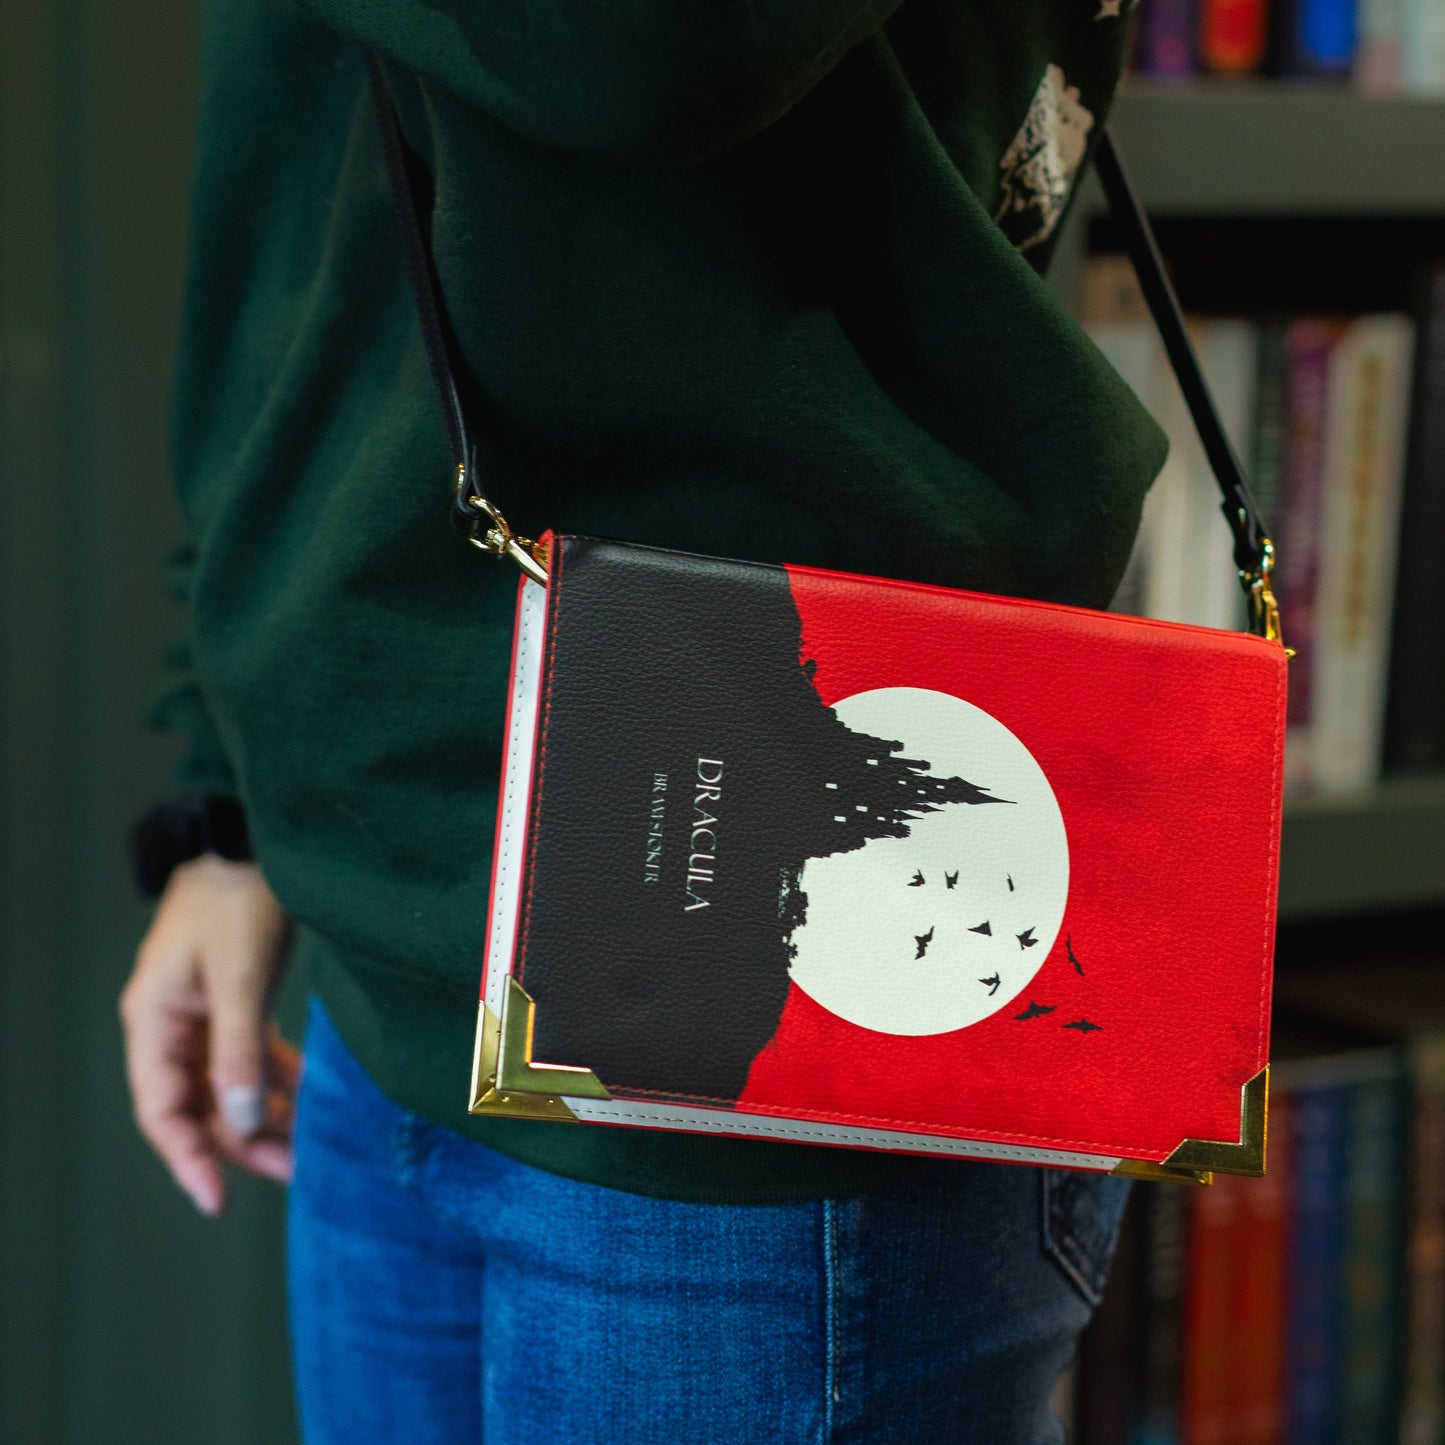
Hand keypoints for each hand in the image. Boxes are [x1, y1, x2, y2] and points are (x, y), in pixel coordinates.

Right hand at [120, 855, 296, 1215]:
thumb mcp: (241, 977)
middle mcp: (171, 1025)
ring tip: (309, 1146)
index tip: (217, 1200)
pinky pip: (250, 1055)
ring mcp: (203, 1013)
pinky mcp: (234, 1000)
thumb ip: (239, 1051)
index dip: (188, 1158)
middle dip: (242, 1143)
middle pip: (199, 1104)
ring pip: (229, 1084)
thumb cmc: (238, 900)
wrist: (249, 841)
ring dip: (265, 1114)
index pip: (162, 1109)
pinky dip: (277, 1077)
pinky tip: (311, 1094)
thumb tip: (245, 1120)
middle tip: (293, 1172)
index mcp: (154, 1021)